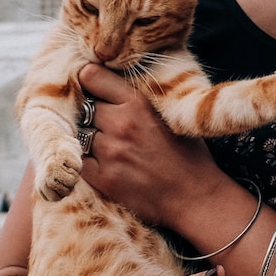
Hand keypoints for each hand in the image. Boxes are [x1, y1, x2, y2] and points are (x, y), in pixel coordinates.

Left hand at [77, 63, 223, 225]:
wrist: (195, 197)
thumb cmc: (189, 156)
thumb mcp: (171, 115)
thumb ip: (140, 101)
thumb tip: (114, 89)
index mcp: (139, 104)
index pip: (93, 77)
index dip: (88, 80)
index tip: (89, 86)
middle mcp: (121, 124)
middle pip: (84, 107)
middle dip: (91, 114)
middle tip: (103, 123)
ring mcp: (110, 152)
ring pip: (81, 134)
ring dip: (89, 138)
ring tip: (108, 145)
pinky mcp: (104, 178)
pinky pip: (80, 160)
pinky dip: (87, 160)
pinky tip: (103, 164)